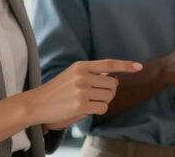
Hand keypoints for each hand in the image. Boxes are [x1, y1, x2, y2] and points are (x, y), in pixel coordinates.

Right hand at [27, 59, 141, 128]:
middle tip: (97, 95)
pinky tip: (86, 109)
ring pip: (108, 96)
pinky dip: (98, 110)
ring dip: (103, 101)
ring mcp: (82, 91)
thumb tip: (114, 78)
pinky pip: (102, 108)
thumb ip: (92, 74)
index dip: (125, 65)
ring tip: (89, 102)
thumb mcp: (73, 75)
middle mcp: (83, 76)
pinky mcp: (81, 105)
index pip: (109, 64)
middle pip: (112, 84)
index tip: (139, 67)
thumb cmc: (56, 91)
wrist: (36, 104)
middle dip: (110, 91)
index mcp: (81, 66)